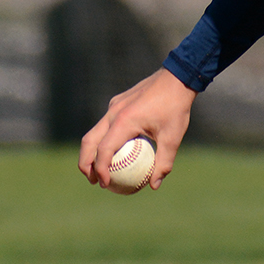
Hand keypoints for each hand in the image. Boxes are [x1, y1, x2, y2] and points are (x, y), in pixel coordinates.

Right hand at [78, 67, 197, 190]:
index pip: (104, 150)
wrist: (177, 78)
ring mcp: (114, 106)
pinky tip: (116, 150)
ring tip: (99, 169)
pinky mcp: (118, 102)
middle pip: (89, 141)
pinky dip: (103, 139)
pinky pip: (105, 123)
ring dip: (92, 151)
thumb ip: (163, 163)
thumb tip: (154, 185)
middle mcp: (113, 112)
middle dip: (85, 163)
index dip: (100, 169)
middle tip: (93, 180)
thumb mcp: (173, 138)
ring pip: (94, 131)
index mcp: (124, 121)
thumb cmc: (175, 108)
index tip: (106, 185)